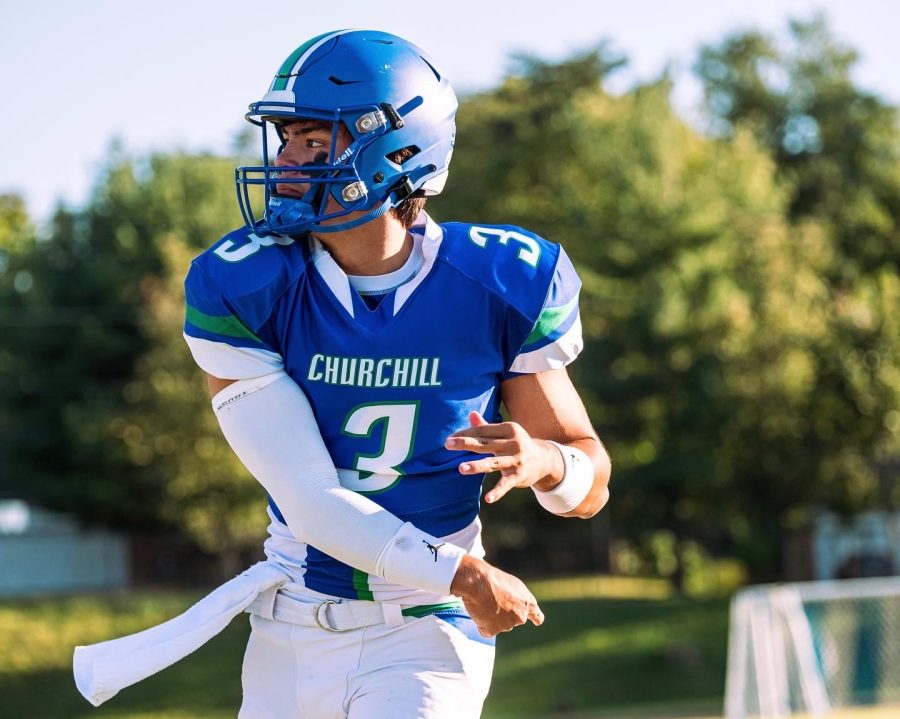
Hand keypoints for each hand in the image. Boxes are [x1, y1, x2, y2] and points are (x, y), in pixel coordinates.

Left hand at [445, 412, 564, 502]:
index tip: (449, 439)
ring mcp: (517, 460)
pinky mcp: (519, 476)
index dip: (465, 434)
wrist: (544, 460)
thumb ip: (487, 427)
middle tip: (447, 444)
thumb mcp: (506, 433)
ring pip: (493, 463)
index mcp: (508, 429)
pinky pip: (506, 484)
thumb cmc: (517, 445)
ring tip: (460, 468)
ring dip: (477, 466)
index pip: (483, 431)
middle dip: (465, 444)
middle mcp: (513, 443)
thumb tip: (471, 414)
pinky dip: (498, 492)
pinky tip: (488, 499)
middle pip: (485, 444)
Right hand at [450, 555, 543, 636]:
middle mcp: (521, 617)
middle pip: (513, 620)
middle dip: (505, 614)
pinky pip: (486, 630)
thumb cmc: (495, 579)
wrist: (479, 583)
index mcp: (528, 603)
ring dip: (492, 617)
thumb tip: (512, 604)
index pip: (537, 616)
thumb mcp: (513, 584)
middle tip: (493, 601)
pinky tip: (479, 611)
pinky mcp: (493, 631)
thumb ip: (517, 598)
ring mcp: (507, 626)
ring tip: (485, 602)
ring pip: (498, 625)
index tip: (537, 622)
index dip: (536, 618)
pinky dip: (482, 623)